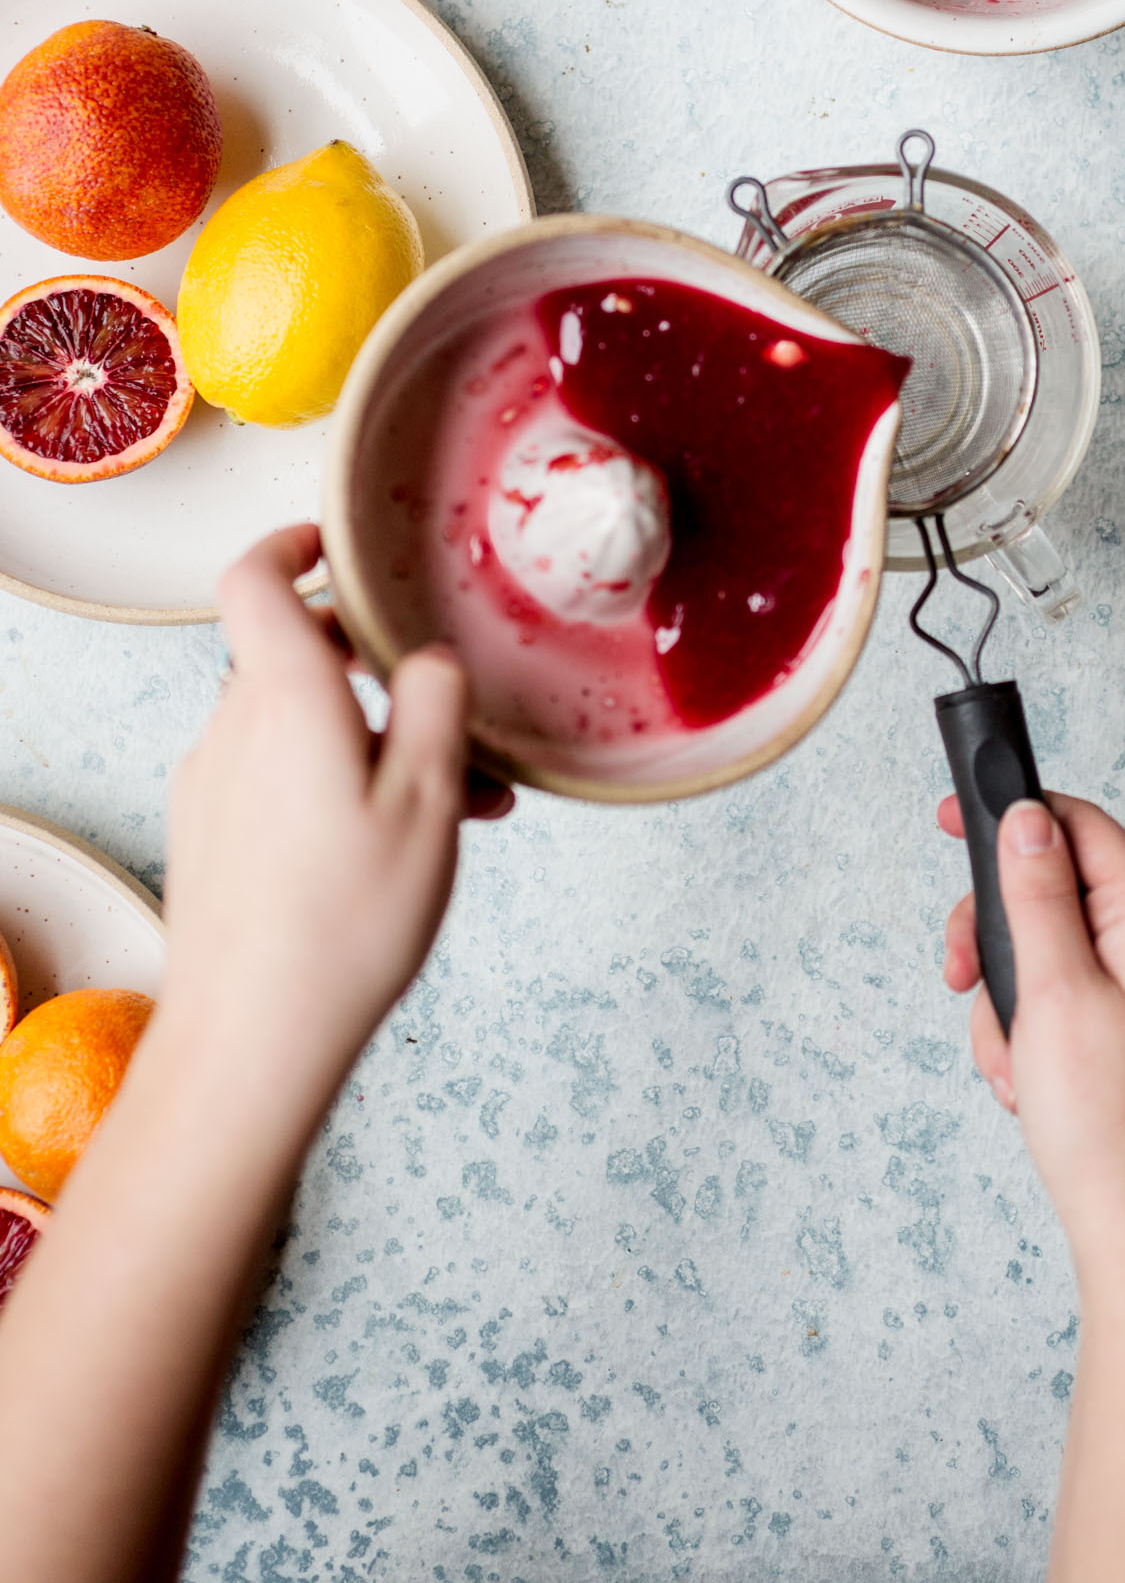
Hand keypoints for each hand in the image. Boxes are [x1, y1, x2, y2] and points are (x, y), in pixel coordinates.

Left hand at [159, 524, 510, 1098]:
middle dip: (373, 670)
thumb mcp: (429, 800)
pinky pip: (277, 776)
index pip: (254, 578)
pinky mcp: (211, 835)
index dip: (292, 545)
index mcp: (284, 698)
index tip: (336, 549)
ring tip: (456, 804)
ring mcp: (213, 785)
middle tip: (447, 711)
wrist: (250, 1037)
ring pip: (296, 725)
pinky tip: (396, 844)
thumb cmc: (343, 923)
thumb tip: (428, 660)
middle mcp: (233, 729)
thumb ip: (435, 705)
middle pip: (292, 656)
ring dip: (369, 738)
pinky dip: (334, 782)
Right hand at [940, 793, 1124, 1282]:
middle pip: (1051, 886)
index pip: (1078, 824)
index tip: (948, 818)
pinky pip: (1058, 996)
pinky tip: (1024, 1080)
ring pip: (1044, 948)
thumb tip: (1027, 813)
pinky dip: (1027, 1031)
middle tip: (960, 977)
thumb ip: (1037, 891)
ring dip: (1007, 999)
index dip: (1011, 813)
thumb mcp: (1053, 989)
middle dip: (995, 934)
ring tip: (1011, 1060)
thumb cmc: (1105, 1120)